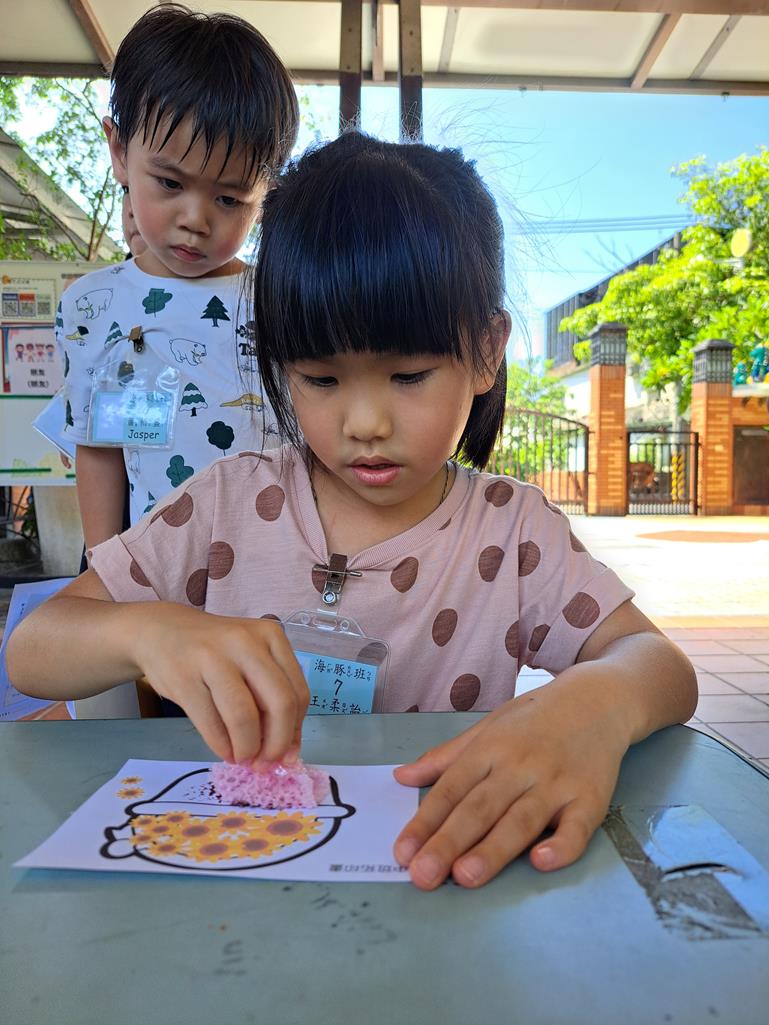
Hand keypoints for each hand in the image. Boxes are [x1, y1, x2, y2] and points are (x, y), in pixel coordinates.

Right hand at [134, 604, 308, 766]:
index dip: (295, 731)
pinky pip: (211, 723)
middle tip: (265, 763)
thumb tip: (287, 753)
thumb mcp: (250, 660)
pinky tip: (224, 751)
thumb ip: (272, 697)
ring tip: (242, 758)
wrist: (160, 631)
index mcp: (271, 636)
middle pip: (279, 704)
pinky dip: (222, 746)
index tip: (286, 754)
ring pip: (244, 717)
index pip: (298, 692)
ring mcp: (213, 658)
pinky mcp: (184, 677)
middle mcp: (246, 642)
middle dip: (276, 744)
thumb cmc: (214, 651)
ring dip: (247, 748)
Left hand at [393, 668, 630, 889]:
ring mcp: (556, 782)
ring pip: (520, 821)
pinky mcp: (591, 797)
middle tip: (422, 875)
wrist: (598, 699)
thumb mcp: (487, 728)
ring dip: (492, 850)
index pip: (451, 789)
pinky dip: (561, 846)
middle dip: (448, 843)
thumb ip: (446, 758)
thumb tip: (400, 776)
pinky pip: (577, 827)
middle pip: (479, 808)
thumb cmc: (536, 718)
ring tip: (464, 877)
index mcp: (490, 748)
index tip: (402, 852)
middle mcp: (519, 765)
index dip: (425, 822)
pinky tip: (541, 863)